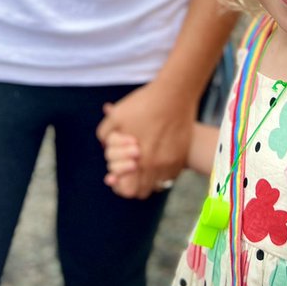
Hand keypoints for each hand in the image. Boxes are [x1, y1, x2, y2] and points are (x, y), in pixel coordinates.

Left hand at [96, 81, 192, 198]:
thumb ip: (106, 134)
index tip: (115, 174)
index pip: (127, 190)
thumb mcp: (117, 116)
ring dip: (147, 179)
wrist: (175, 94)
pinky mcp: (182, 157)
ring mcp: (172, 163)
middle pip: (142, 192)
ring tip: (142, 164)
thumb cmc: (145, 104)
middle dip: (132, 183)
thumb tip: (104, 145)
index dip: (119, 184)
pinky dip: (161, 172)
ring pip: (157, 185)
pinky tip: (156, 158)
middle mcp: (157, 166)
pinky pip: (170, 175)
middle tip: (128, 168)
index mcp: (139, 160)